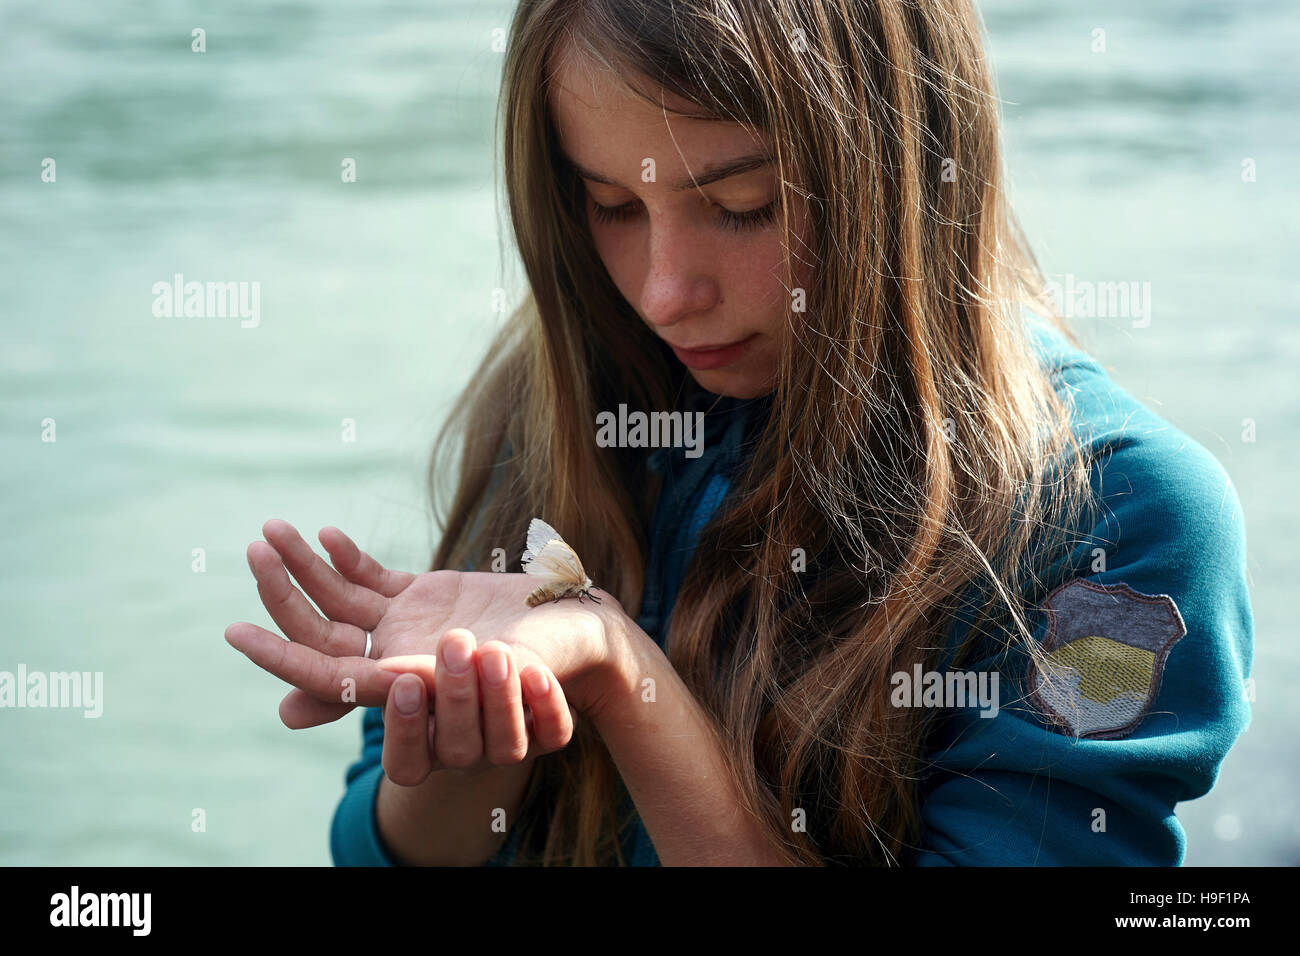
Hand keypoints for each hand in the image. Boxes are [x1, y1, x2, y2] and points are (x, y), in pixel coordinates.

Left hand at [225, 520, 626, 771]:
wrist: (580, 633)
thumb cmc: (540, 663)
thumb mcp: (461, 675)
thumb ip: (377, 687)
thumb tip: (284, 714)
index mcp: (400, 683)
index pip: (323, 671)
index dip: (278, 653)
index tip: (235, 631)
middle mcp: (393, 656)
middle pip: (322, 628)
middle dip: (284, 589)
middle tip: (254, 546)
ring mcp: (405, 626)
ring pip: (339, 599)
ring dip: (306, 565)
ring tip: (273, 528)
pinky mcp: (423, 597)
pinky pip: (372, 580)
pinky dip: (347, 558)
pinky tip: (327, 534)